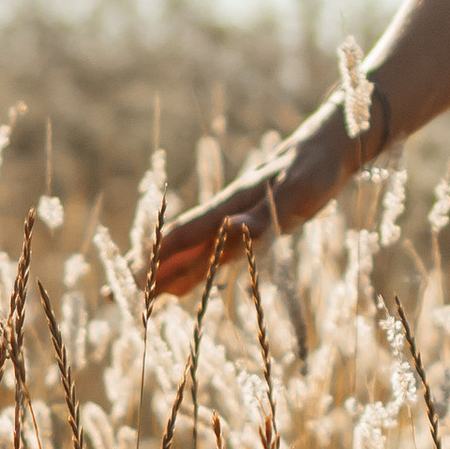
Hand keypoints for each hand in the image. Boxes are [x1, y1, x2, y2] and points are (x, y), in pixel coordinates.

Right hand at [142, 103, 359, 305]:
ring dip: (168, 274)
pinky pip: (215, 254)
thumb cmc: (315, 170)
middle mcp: (227, 217)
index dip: (155, 260)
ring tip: (144, 297)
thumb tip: (229, 229)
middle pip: (181, 250)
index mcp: (230, 208)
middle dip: (151, 273)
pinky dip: (196, 270)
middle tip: (120, 299)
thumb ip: (263, 216)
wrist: (329, 149)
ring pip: (195, 254)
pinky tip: (185, 283)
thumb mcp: (296, 194)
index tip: (130, 282)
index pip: (182, 237)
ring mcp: (238, 223)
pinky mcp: (253, 228)